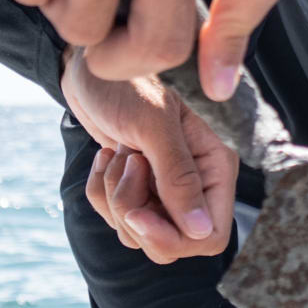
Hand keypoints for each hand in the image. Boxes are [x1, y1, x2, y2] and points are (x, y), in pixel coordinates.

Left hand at [67, 54, 235, 259]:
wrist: (92, 65)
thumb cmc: (127, 82)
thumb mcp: (154, 125)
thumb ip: (179, 179)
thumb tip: (201, 231)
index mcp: (215, 167)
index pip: (210, 235)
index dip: (173, 237)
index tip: (138, 215)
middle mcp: (195, 183)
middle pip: (171, 242)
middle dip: (136, 214)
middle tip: (127, 168)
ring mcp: (163, 187)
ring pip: (138, 232)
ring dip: (115, 198)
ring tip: (117, 153)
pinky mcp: (136, 187)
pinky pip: (114, 217)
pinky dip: (100, 191)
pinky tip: (104, 156)